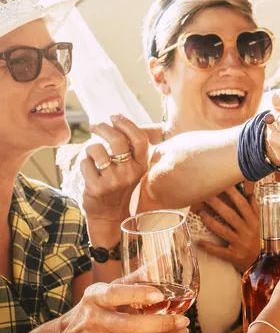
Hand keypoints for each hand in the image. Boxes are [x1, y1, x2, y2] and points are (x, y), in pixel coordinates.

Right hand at [56, 283, 188, 332]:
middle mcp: (94, 320)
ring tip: (182, 331)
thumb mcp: (110, 289)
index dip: (138, 295)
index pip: (115, 295)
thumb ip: (138, 276)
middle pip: (130, 325)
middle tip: (183, 320)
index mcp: (95, 297)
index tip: (160, 295)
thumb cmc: (98, 307)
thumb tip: (166, 258)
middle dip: (162, 324)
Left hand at [80, 115, 149, 240]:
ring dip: (91, 149)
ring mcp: (114, 180)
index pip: (139, 139)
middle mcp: (130, 172)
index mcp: (142, 166)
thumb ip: (129, 149)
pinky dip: (84, 164)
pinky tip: (90, 172)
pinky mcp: (97, 187)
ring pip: (96, 149)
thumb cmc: (119, 186)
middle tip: (95, 126)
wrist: (110, 215)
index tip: (114, 117)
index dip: (126, 123)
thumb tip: (117, 121)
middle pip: (117, 140)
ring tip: (93, 156)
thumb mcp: (132, 169)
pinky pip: (85, 163)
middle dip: (103, 128)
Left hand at [196, 182, 260, 272]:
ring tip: (200, 213)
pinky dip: (209, 246)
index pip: (242, 205)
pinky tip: (199, 241)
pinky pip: (219, 251)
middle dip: (218, 205)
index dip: (233, 194)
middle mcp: (247, 231)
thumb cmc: (256, 239)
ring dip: (211, 222)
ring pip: (224, 231)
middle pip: (231, 216)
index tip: (223, 184)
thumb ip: (254, 207)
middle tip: (205, 195)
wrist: (260, 262)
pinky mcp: (233, 255)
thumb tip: (250, 191)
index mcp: (253, 222)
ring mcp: (240, 244)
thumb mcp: (259, 223)